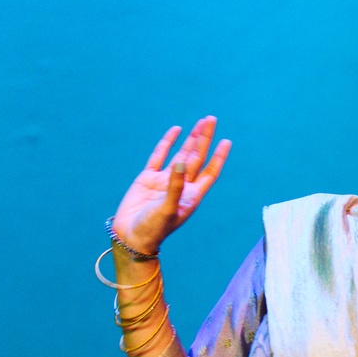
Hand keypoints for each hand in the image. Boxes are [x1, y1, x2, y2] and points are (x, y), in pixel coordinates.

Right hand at [111, 117, 230, 255]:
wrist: (131, 237)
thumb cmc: (154, 229)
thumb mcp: (168, 209)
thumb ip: (175, 186)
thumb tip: (182, 161)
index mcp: (191, 195)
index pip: (210, 172)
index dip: (218, 157)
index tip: (226, 141)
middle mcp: (181, 185)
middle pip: (197, 157)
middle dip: (205, 139)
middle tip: (212, 119)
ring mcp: (164, 180)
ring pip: (181, 153)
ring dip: (191, 139)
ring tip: (201, 122)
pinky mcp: (148, 178)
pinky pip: (159, 156)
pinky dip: (167, 143)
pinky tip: (176, 130)